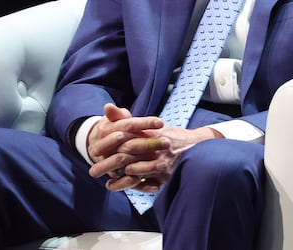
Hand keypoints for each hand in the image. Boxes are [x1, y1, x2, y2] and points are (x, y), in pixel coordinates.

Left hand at [88, 104, 222, 192]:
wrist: (199, 146)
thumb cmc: (171, 136)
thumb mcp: (151, 126)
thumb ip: (127, 119)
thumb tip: (106, 107)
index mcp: (152, 133)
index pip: (127, 136)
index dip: (110, 144)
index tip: (95, 150)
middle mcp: (158, 146)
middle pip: (129, 153)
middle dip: (110, 162)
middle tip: (94, 169)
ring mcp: (164, 162)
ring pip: (138, 170)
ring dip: (122, 175)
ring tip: (111, 179)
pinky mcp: (169, 176)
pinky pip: (149, 184)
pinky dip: (136, 186)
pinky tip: (127, 186)